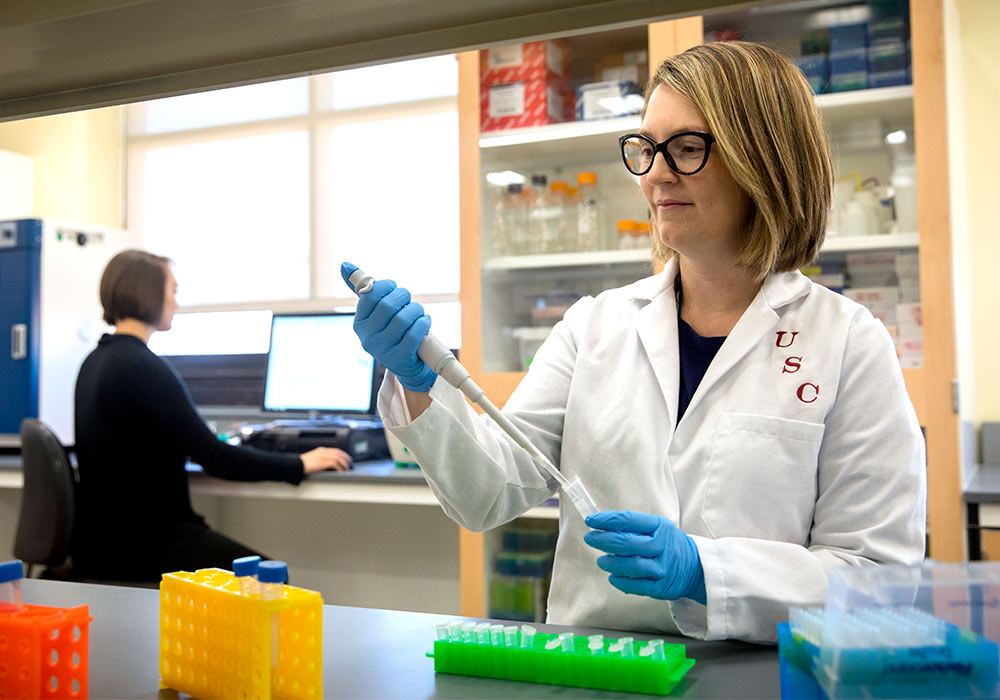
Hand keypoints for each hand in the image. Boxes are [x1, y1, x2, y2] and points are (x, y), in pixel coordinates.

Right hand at [300, 447, 351, 473]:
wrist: (296, 465)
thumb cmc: (303, 464)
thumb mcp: (313, 459)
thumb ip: (321, 459)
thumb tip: (329, 464)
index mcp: (321, 450)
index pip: (335, 450)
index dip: (343, 454)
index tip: (347, 458)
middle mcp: (323, 452)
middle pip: (338, 453)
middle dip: (346, 458)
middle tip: (350, 464)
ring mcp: (323, 456)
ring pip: (338, 458)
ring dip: (344, 464)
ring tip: (347, 469)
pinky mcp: (322, 462)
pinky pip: (335, 463)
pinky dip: (340, 467)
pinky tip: (341, 471)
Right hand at [341, 262, 436, 391]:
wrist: (410, 364)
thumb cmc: (395, 331)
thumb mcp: (377, 312)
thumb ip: (363, 289)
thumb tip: (344, 265)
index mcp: (359, 323)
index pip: (370, 295)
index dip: (386, 286)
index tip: (394, 288)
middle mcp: (366, 338)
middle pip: (388, 306)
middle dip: (404, 297)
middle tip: (409, 301)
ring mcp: (381, 351)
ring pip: (402, 319)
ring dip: (416, 310)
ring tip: (419, 312)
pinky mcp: (398, 359)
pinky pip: (413, 334)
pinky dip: (423, 323)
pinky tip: (424, 322)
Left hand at [584, 510, 705, 604]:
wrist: (696, 567)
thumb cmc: (669, 544)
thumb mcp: (658, 529)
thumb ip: (634, 528)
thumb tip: (602, 526)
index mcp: (660, 526)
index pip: (629, 520)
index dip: (606, 520)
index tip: (590, 521)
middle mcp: (662, 546)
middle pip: (627, 543)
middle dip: (604, 540)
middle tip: (590, 539)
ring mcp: (663, 567)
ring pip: (632, 566)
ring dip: (611, 563)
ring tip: (601, 561)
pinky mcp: (662, 587)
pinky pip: (637, 586)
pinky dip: (622, 582)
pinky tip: (612, 577)